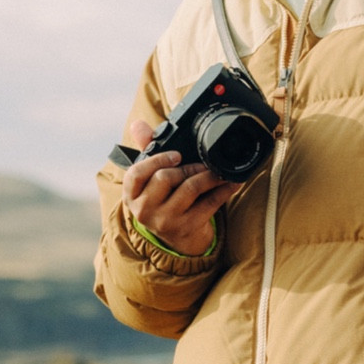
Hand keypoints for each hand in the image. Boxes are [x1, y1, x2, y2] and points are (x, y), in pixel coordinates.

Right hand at [121, 118, 236, 256]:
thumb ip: (146, 150)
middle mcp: (144, 210)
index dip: (157, 160)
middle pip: (165, 177)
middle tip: (203, 163)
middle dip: (188, 167)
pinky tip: (232, 183)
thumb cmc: (164, 200)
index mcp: (131, 195)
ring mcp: (165, 221)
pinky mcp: (186, 228)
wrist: (179, 238)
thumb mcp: (150, 180)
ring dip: (208, 176)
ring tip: (218, 171)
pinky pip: (209, 203)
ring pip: (189, 188)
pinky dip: (223, 190)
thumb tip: (138, 124)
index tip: (176, 155)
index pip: (136, 173)